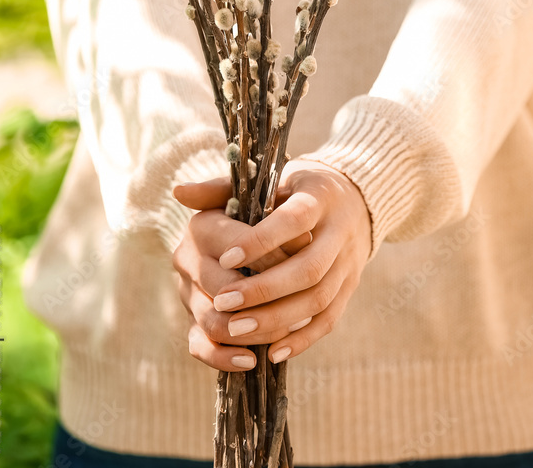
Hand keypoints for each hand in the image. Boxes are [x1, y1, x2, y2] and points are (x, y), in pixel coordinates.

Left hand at [172, 158, 371, 370]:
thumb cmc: (295, 188)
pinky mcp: (349, 287)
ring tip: (238, 330)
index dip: (261, 241)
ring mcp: (348, 263)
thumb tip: (178, 193)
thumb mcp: (267, 179)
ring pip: (318, 299)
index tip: (225, 258)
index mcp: (318, 197)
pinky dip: (303, 339)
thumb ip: (222, 189)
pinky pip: (329, 319)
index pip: (294, 220)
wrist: (354, 200)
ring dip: (278, 318)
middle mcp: (339, 232)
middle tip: (224, 302)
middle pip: (308, 268)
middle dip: (265, 290)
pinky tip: (272, 352)